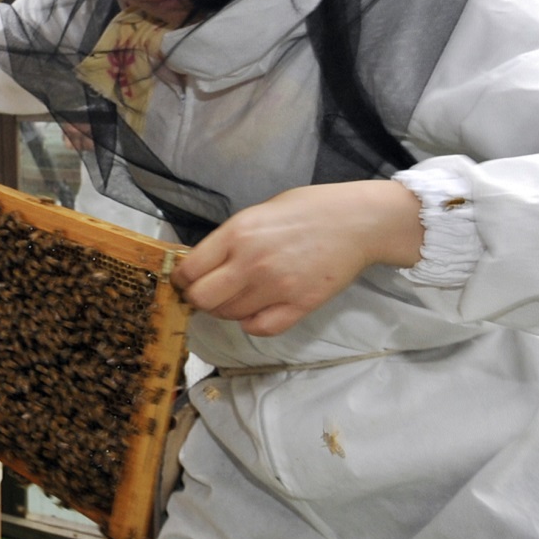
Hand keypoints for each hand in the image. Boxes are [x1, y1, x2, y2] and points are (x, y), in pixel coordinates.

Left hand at [171, 181, 421, 336]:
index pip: (189, 271)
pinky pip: (260, 328)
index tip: (187, 280)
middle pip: (202, 299)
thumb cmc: (306, 210)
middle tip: (210, 292)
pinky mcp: (299, 306)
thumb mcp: (257, 212)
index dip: (182, 279)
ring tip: (240, 295)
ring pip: (229, 315)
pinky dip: (252, 324)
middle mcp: (251, 262)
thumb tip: (202, 263)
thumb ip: (229, 239)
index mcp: (237, 233)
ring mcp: (276, 287)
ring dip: (227, 309)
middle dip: (199, 298)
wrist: (357, 221)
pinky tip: (257, 310)